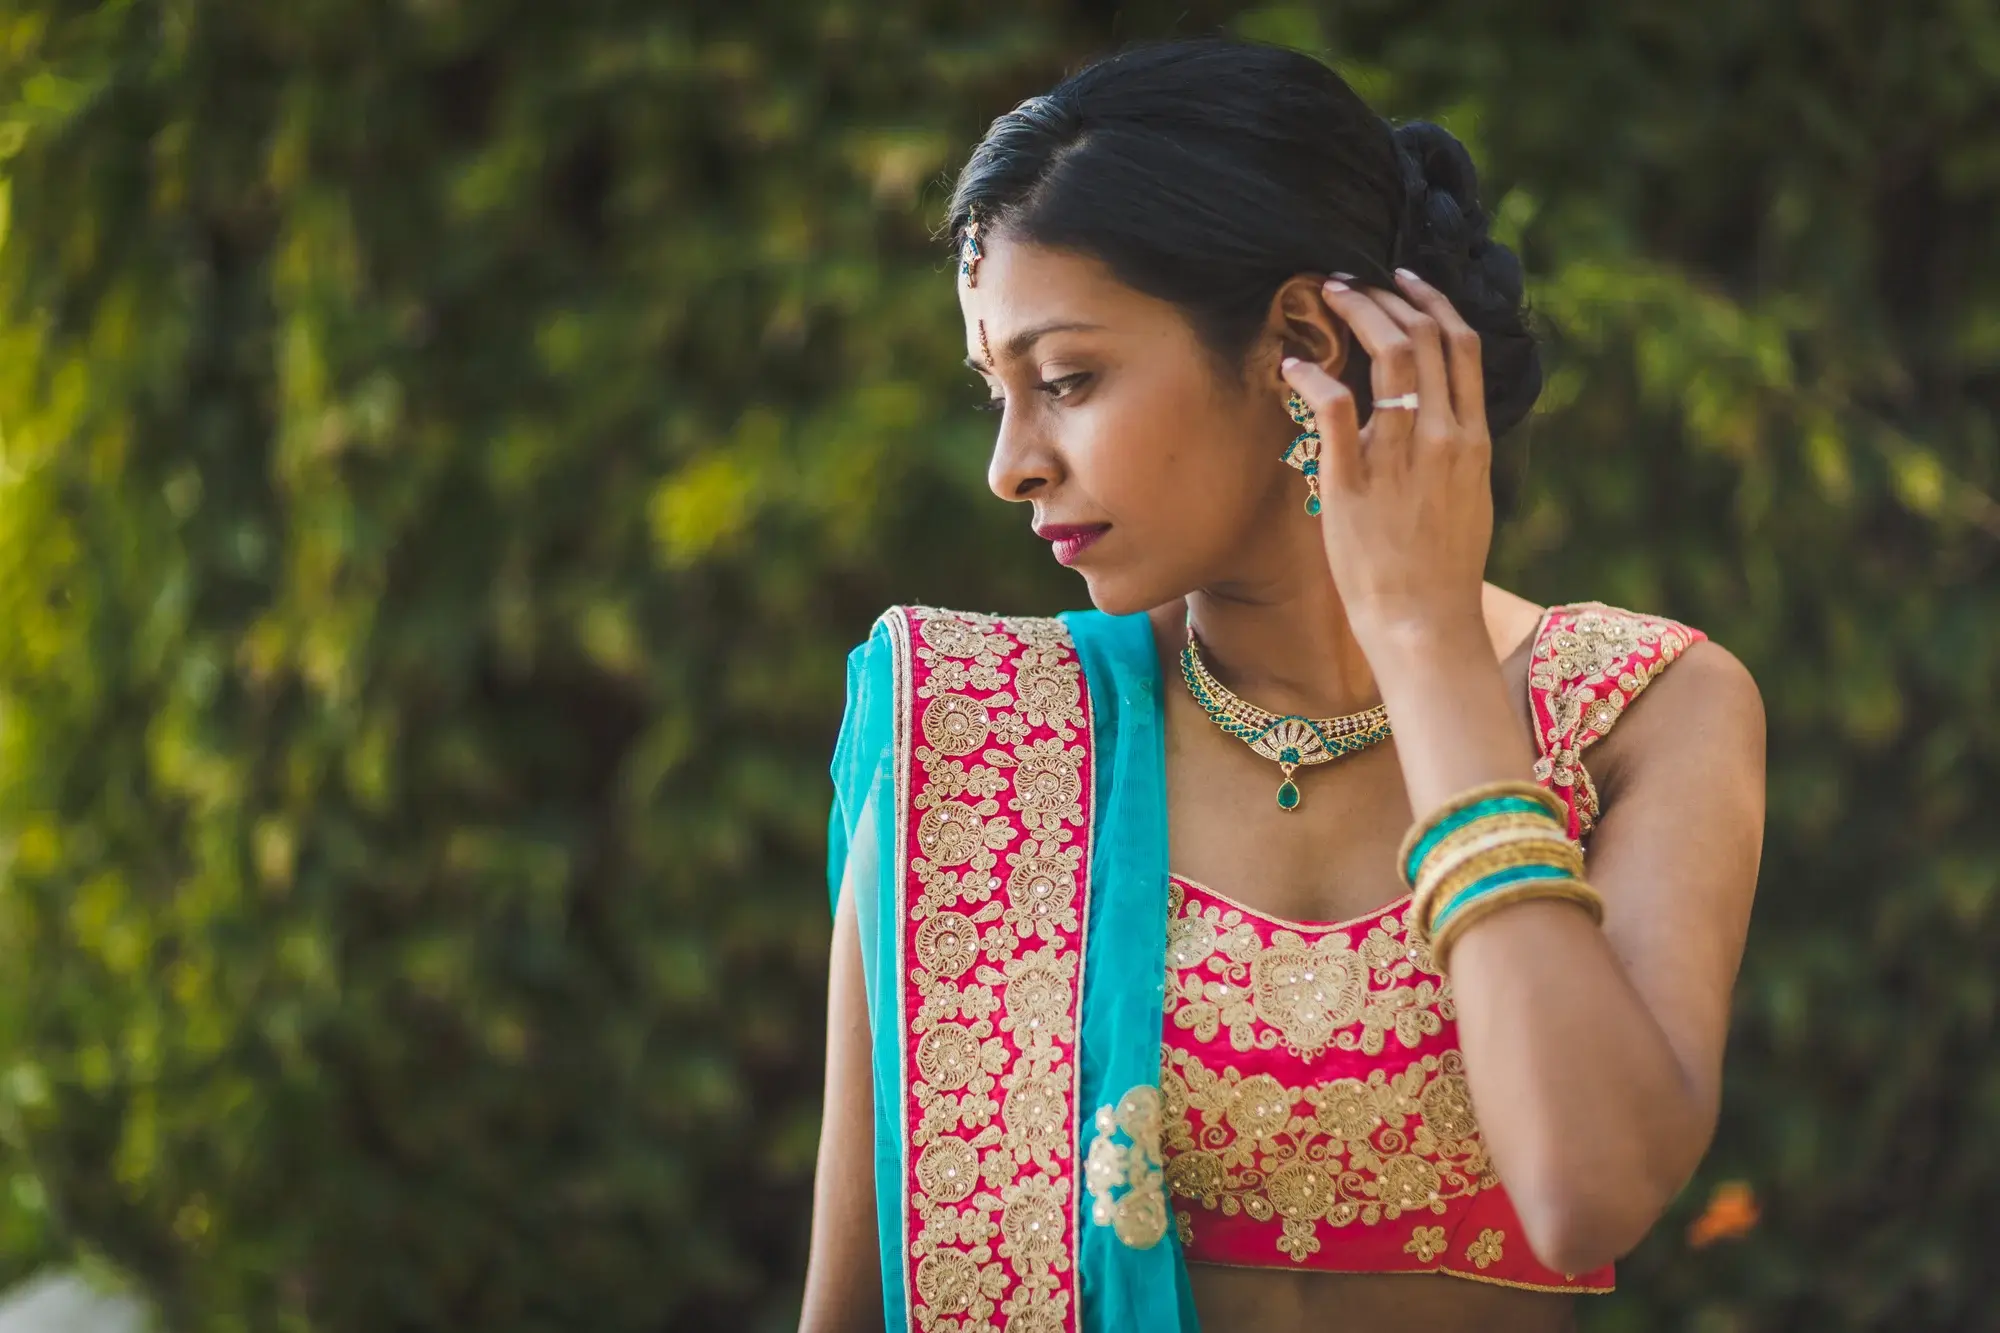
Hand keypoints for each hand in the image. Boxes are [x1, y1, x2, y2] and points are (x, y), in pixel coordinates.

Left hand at [1280, 270, 1494, 649]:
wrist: (1425, 624)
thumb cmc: (1442, 569)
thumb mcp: (1469, 497)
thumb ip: (1456, 448)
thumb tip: (1438, 412)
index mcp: (1472, 438)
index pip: (1461, 345)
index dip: (1431, 302)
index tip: (1404, 281)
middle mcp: (1441, 437)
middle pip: (1422, 337)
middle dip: (1385, 296)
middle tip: (1351, 281)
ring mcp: (1398, 458)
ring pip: (1386, 356)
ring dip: (1353, 313)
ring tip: (1325, 296)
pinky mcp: (1352, 483)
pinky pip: (1333, 408)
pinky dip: (1312, 375)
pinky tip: (1293, 365)